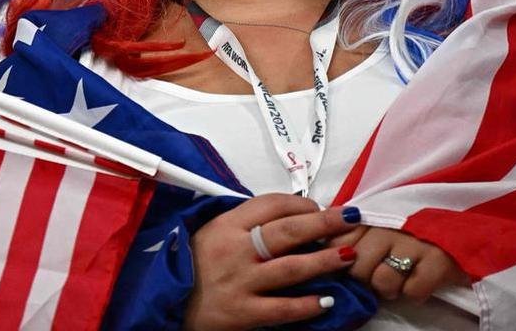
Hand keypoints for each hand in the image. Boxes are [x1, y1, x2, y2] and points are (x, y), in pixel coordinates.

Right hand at [183, 194, 359, 330]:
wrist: (166, 302)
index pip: (271, 204)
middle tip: (349, 219)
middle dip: (324, 223)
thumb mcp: (213, 231)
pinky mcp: (243, 313)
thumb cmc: (193, 264)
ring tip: (347, 255)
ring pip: (291, 268)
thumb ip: (245, 222)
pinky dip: (307, 304)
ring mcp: (241, 282)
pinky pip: (282, 308)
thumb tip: (289, 213)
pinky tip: (328, 300)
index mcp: (227, 225)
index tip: (319, 207)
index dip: (302, 203)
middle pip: (288, 231)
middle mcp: (236, 250)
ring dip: (324, 261)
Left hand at [328, 226, 468, 302]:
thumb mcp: (382, 214)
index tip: (354, 261)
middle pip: (357, 267)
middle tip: (381, 270)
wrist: (468, 216)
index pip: (338, 242)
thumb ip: (354, 227)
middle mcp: (390, 226)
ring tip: (402, 276)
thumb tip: (324, 248)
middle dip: (366, 277)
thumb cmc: (415, 219)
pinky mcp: (439, 261)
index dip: (343, 258)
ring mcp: (414, 243)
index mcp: (373, 213)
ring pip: (382, 282)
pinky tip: (422, 278)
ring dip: (391, 287)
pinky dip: (416, 291)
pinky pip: (413, 291)